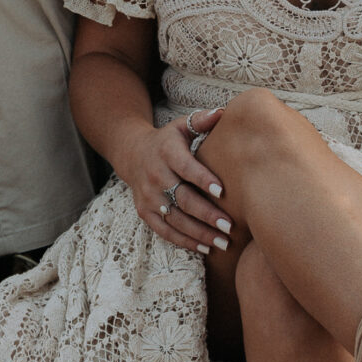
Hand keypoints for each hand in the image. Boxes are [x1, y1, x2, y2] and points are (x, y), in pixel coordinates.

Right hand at [116, 107, 232, 255]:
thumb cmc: (168, 141)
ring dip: (199, 233)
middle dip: (206, 214)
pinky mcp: (145, 212)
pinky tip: (205, 248)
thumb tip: (224, 112)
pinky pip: (165, 231)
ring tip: (223, 242)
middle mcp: (155, 176)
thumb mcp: (181, 126)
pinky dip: (185, 241)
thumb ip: (202, 120)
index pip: (185, 167)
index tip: (222, 191)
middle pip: (182, 199)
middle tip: (229, 226)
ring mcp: (149, 197)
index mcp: (166, 153)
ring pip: (175, 220)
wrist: (132, 154)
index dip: (202, 179)